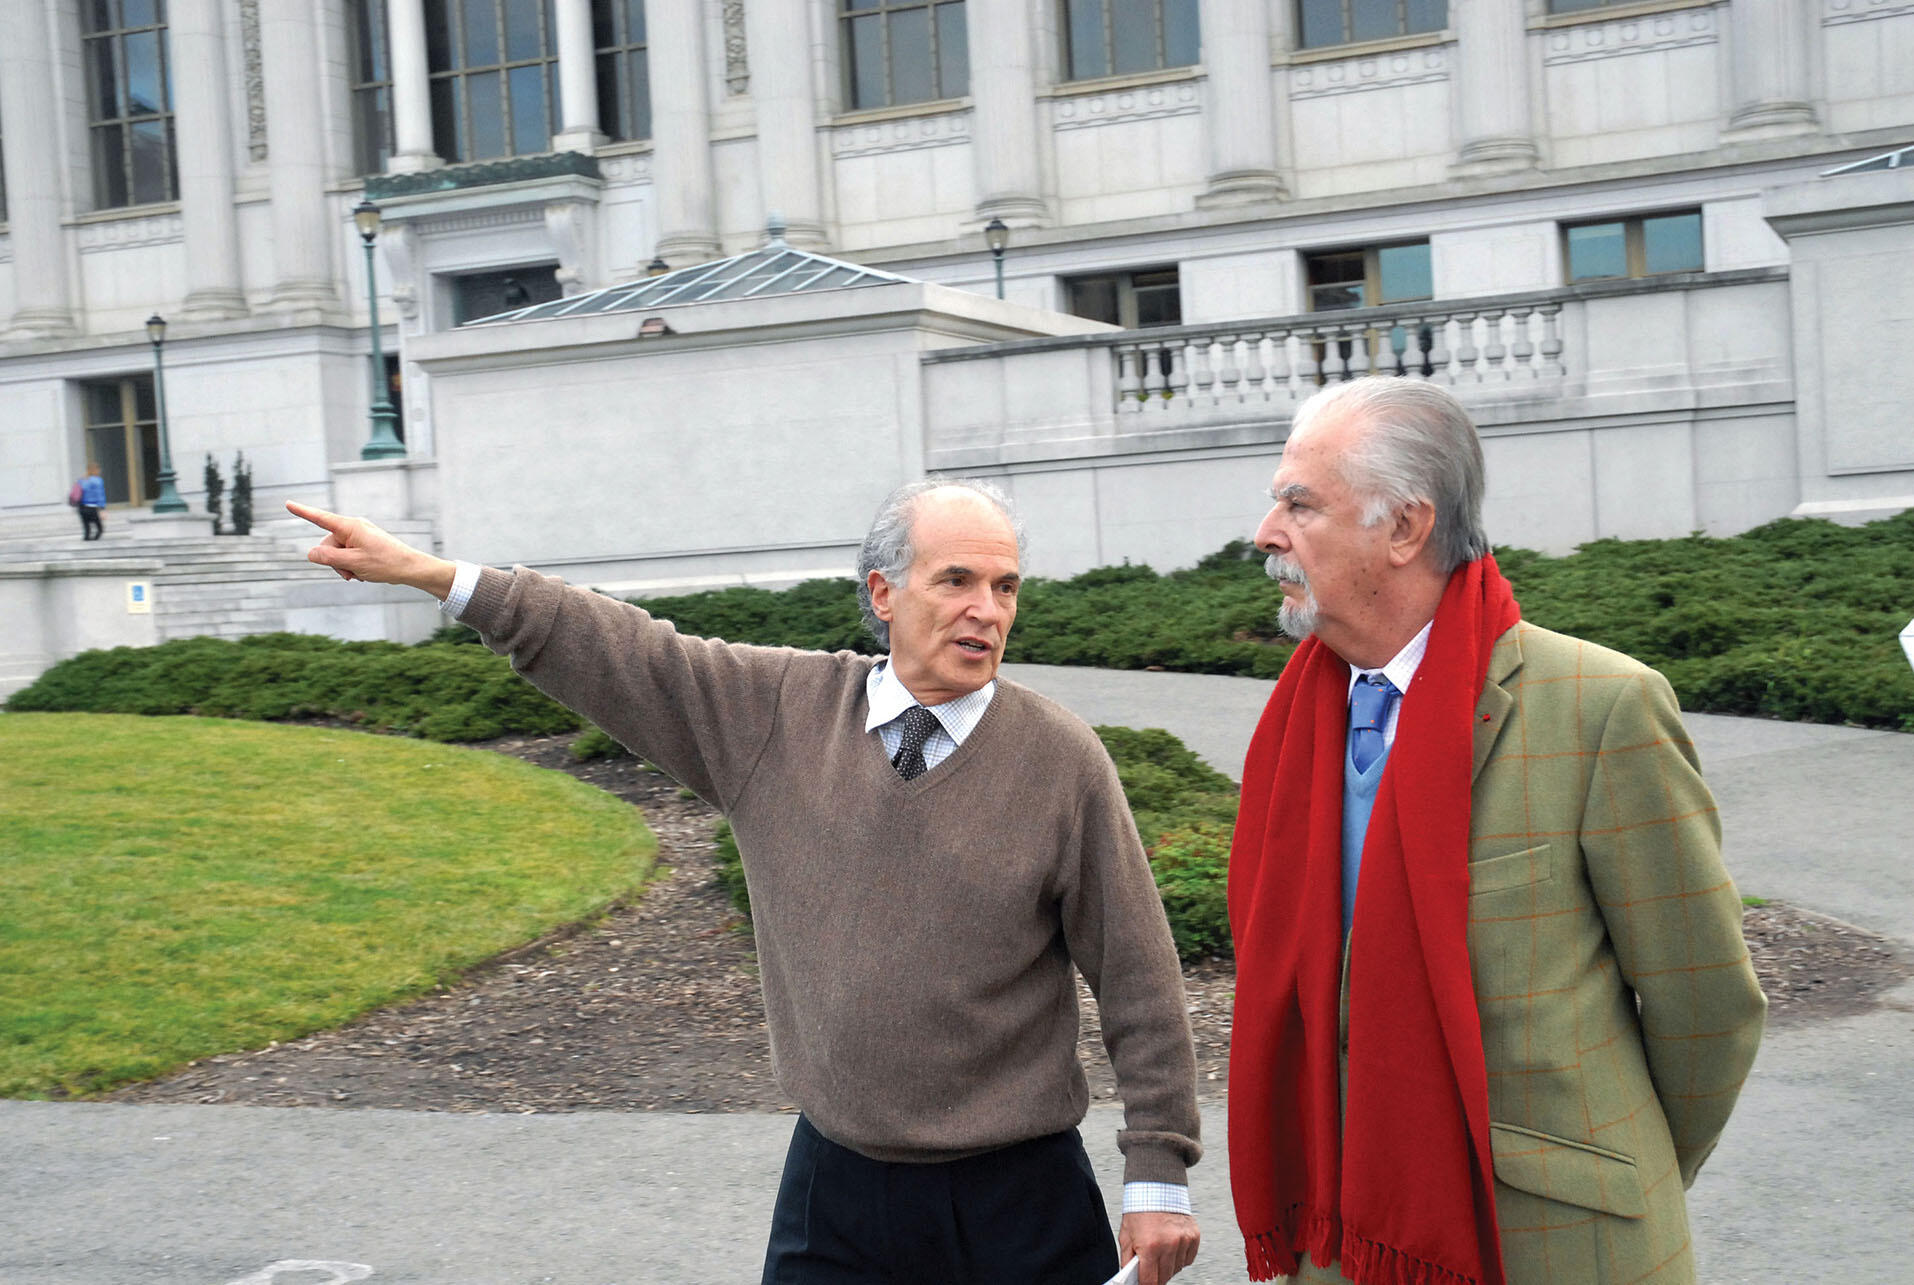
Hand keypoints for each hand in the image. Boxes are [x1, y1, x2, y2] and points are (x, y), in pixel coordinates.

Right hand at [286, 501, 454, 597]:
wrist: (410, 568)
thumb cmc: (385, 563)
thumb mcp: (353, 563)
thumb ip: (329, 558)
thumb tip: (311, 553)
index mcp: (350, 527)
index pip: (320, 518)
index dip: (303, 512)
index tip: (288, 503)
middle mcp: (353, 527)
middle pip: (327, 544)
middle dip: (334, 561)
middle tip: (350, 573)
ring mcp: (359, 535)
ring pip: (337, 553)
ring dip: (343, 566)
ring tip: (359, 574)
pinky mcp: (363, 544)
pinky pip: (347, 554)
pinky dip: (351, 565)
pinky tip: (363, 573)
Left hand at [1118, 1211, 1198, 1284]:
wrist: (1156, 1187)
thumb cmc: (1139, 1211)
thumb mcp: (1126, 1236)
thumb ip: (1127, 1260)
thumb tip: (1129, 1278)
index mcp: (1149, 1246)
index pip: (1150, 1281)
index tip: (1143, 1284)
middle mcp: (1169, 1245)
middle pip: (1165, 1277)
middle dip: (1156, 1276)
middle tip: (1150, 1269)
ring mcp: (1183, 1241)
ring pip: (1177, 1269)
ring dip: (1168, 1267)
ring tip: (1160, 1255)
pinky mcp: (1193, 1236)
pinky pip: (1188, 1259)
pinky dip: (1180, 1258)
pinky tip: (1171, 1248)